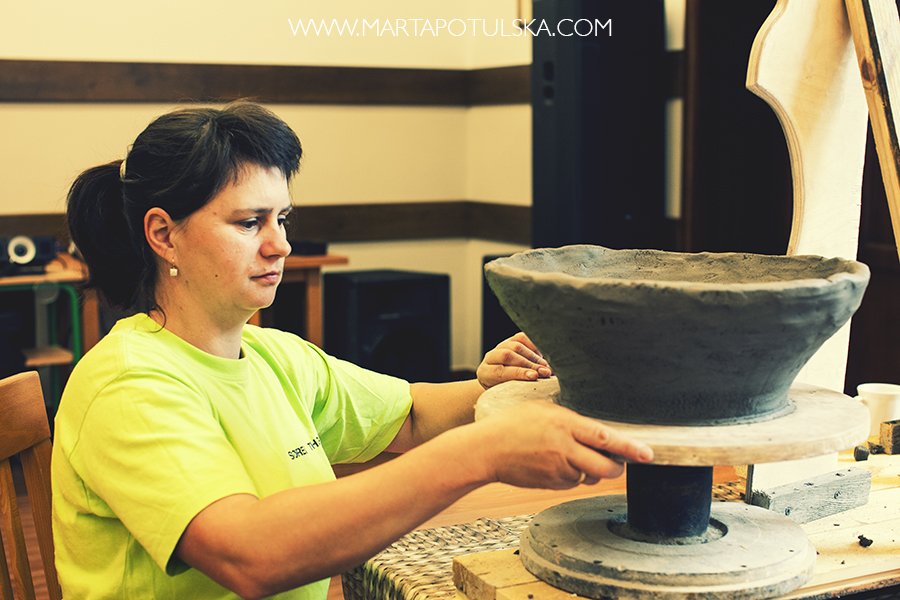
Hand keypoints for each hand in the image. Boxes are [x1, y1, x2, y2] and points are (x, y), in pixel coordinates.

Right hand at [470, 402, 653, 489]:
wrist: (486, 449)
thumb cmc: (513, 423)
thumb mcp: (543, 409)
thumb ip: (570, 419)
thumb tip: (597, 429)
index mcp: (565, 425)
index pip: (606, 439)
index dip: (630, 448)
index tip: (649, 454)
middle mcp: (565, 449)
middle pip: (606, 468)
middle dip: (616, 468)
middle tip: (618, 462)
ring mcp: (558, 470)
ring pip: (588, 475)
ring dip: (587, 469)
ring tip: (564, 452)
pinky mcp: (551, 484)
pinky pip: (571, 482)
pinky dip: (570, 475)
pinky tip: (551, 462)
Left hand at [477, 332, 552, 389]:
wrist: (499, 382)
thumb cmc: (505, 391)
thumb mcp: (506, 394)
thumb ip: (515, 389)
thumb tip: (537, 384)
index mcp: (484, 373)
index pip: (500, 371)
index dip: (518, 373)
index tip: (534, 376)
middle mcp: (490, 357)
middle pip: (508, 355)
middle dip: (529, 364)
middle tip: (545, 372)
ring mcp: (499, 347)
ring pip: (516, 346)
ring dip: (534, 357)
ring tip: (546, 367)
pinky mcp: (509, 340)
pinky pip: (521, 338)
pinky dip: (533, 346)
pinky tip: (541, 357)